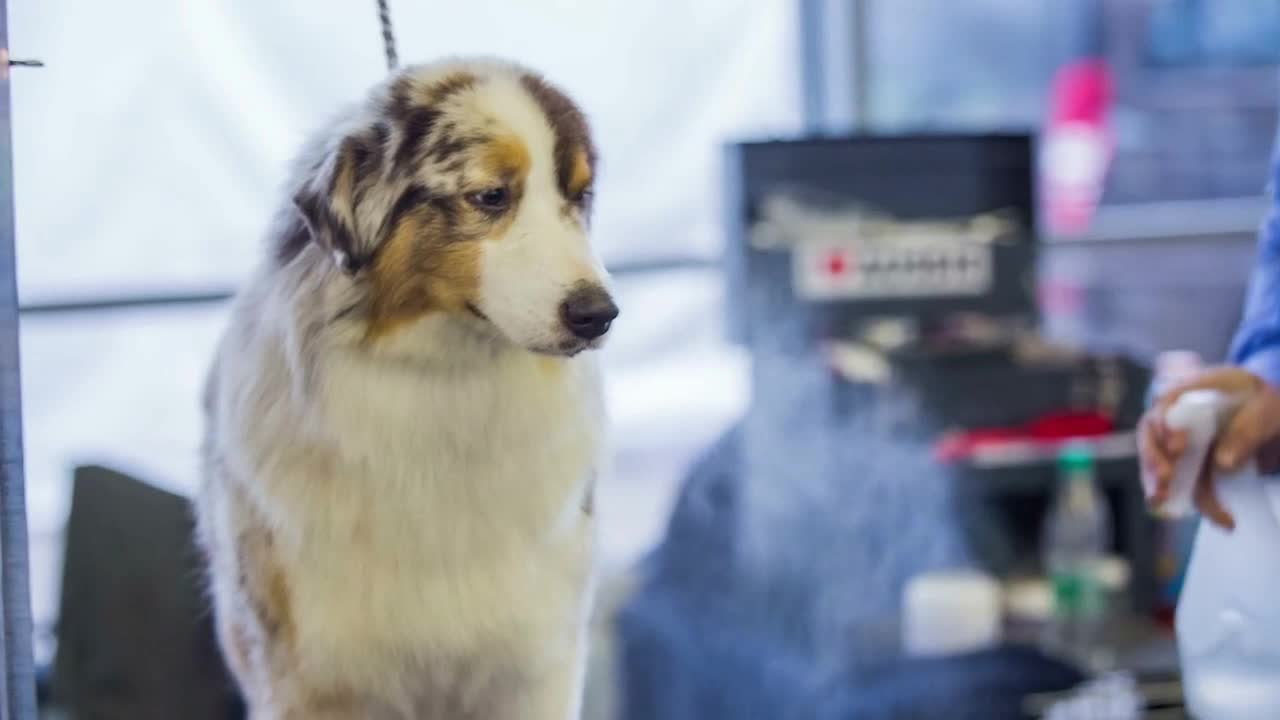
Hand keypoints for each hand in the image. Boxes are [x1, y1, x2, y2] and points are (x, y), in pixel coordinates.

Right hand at [1139, 366, 1279, 528]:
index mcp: (1196, 388)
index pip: (1168, 402)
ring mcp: (1180, 437)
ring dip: (1158, 482)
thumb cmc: (1267, 406)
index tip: (1178, 449)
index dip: (1167, 425)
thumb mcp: (1267, 411)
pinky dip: (1182, 496)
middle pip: (1151, 431)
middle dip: (1153, 459)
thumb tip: (1222, 464)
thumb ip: (1247, 431)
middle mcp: (1178, 412)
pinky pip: (1178, 478)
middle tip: (1163, 481)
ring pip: (1158, 458)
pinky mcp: (1188, 461)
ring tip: (1162, 502)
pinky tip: (1201, 515)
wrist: (1270, 419)